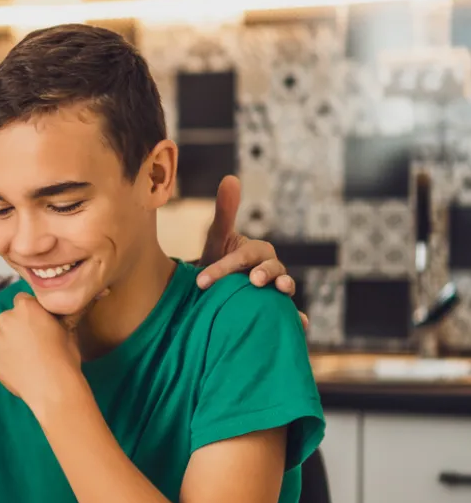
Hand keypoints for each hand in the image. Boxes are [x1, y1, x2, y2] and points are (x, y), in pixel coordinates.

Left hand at [0, 292, 101, 408]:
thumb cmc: (65, 356)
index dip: (31, 311)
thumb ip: (54, 318)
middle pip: (9, 318)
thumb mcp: (67, 329)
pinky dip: (7, 362)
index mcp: (25, 307)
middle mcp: (6, 319)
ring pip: (2, 338)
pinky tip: (22, 371)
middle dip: (18, 327)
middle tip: (34, 342)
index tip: (39, 322)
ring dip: (12, 345)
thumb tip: (57, 315)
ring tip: (29, 360)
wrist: (54, 387)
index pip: (22, 299)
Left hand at [197, 176, 307, 331]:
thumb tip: (230, 177)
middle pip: (274, 269)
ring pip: (285, 288)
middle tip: (255, 280)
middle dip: (266, 273)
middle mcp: (271, 269)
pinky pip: (291, 315)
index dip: (224, 267)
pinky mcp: (276, 309)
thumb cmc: (218, 261)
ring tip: (281, 292)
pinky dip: (299, 320)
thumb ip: (225, 211)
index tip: (201, 281)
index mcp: (258, 252)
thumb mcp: (217, 239)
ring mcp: (275, 290)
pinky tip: (301, 325)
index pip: (245, 256)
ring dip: (285, 289)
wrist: (216, 291)